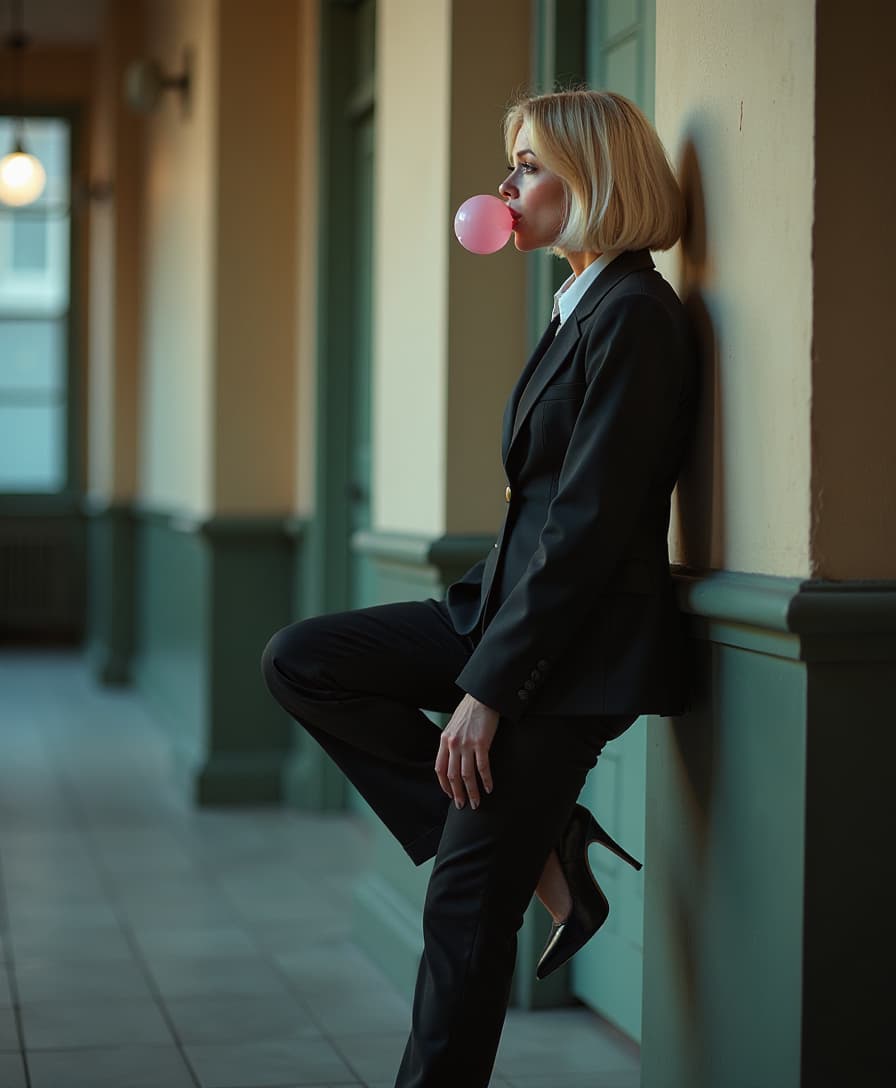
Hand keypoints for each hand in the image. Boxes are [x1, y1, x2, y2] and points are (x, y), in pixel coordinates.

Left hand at [435, 694, 498, 809]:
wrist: (482, 697)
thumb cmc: (469, 711)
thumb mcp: (453, 727)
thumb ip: (451, 743)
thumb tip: (453, 760)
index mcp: (444, 740)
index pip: (440, 769)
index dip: (444, 785)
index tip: (450, 795)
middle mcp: (453, 744)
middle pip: (452, 776)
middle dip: (457, 793)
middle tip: (462, 806)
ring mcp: (467, 744)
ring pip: (467, 775)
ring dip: (472, 792)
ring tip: (476, 803)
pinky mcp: (481, 743)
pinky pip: (482, 767)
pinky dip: (486, 780)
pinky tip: (489, 788)